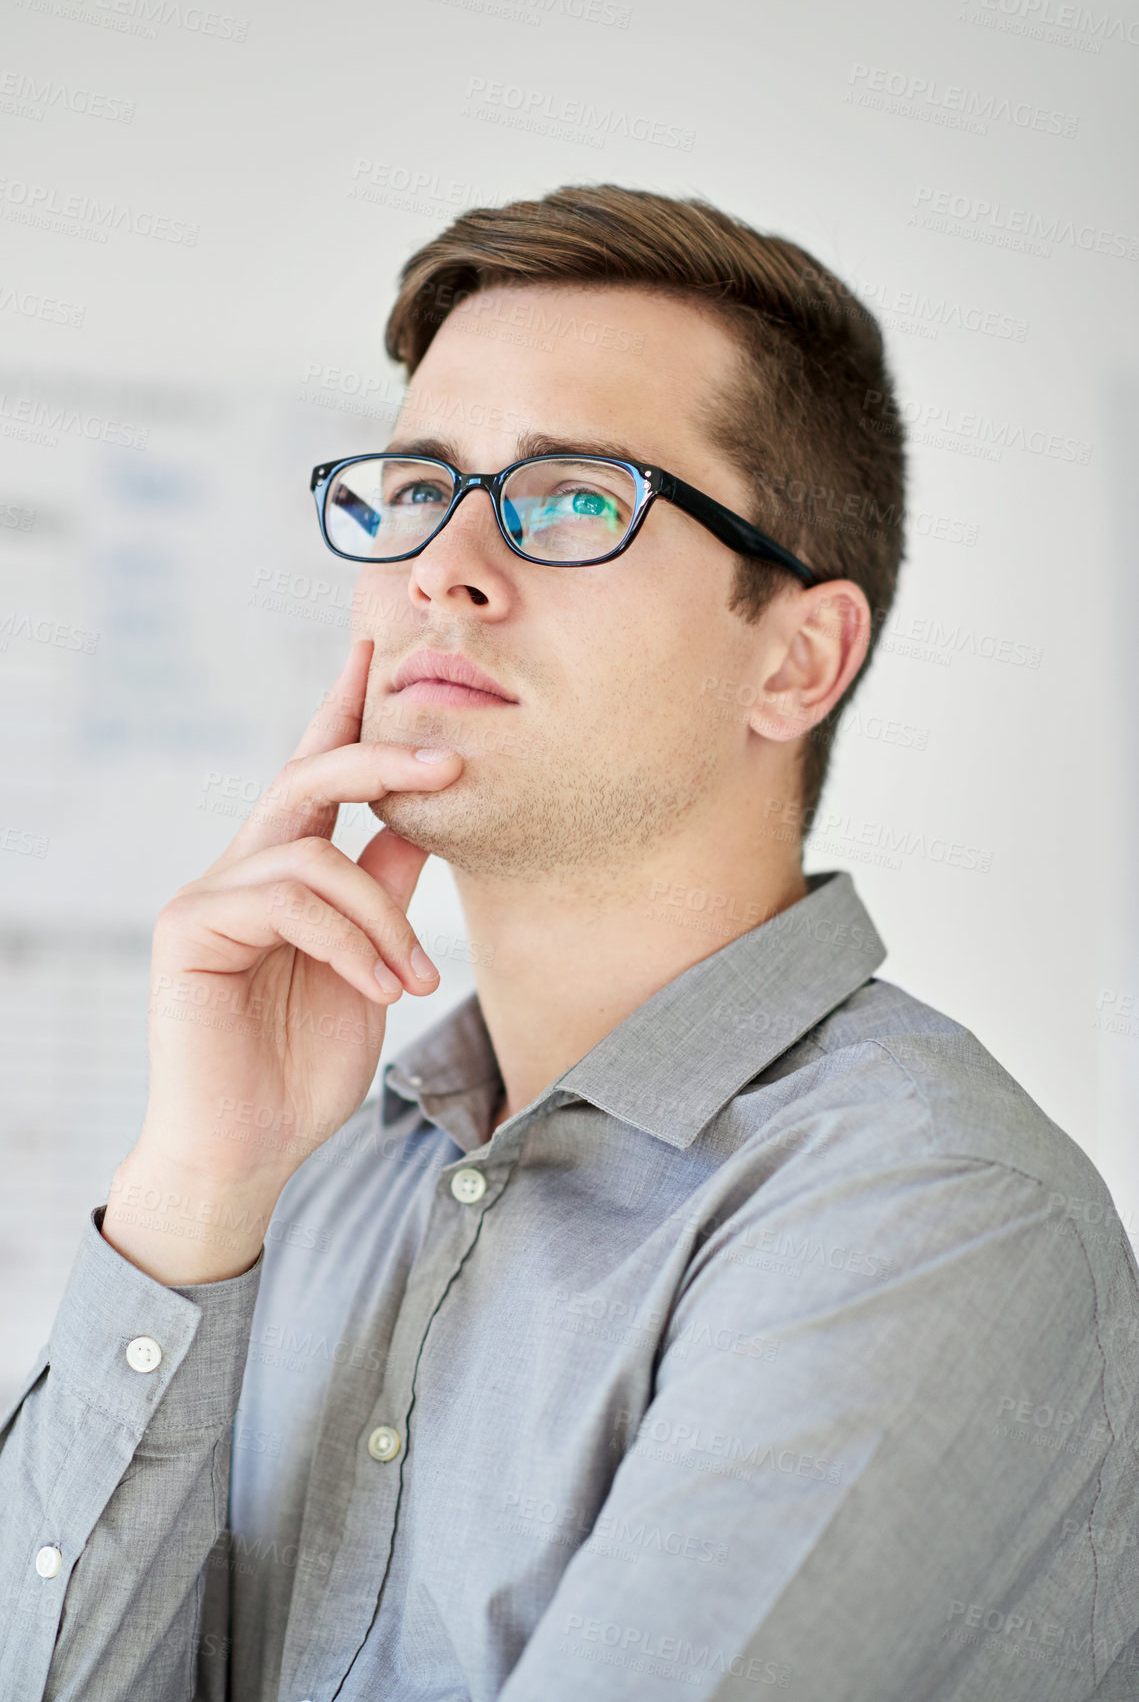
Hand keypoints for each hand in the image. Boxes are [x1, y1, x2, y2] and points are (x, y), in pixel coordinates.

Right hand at [102, 639, 462, 1282]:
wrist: (249, 1150)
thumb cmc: (305, 1065)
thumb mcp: (373, 964)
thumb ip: (389, 890)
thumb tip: (428, 817)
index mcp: (287, 870)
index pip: (315, 773)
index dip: (343, 710)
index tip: (373, 650)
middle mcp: (244, 868)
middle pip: (308, 776)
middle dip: (383, 756)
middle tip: (451, 762)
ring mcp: (210, 893)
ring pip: (315, 852)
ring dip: (384, 914)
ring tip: (414, 977)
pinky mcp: (188, 926)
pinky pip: (287, 899)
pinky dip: (350, 941)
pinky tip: (381, 987)